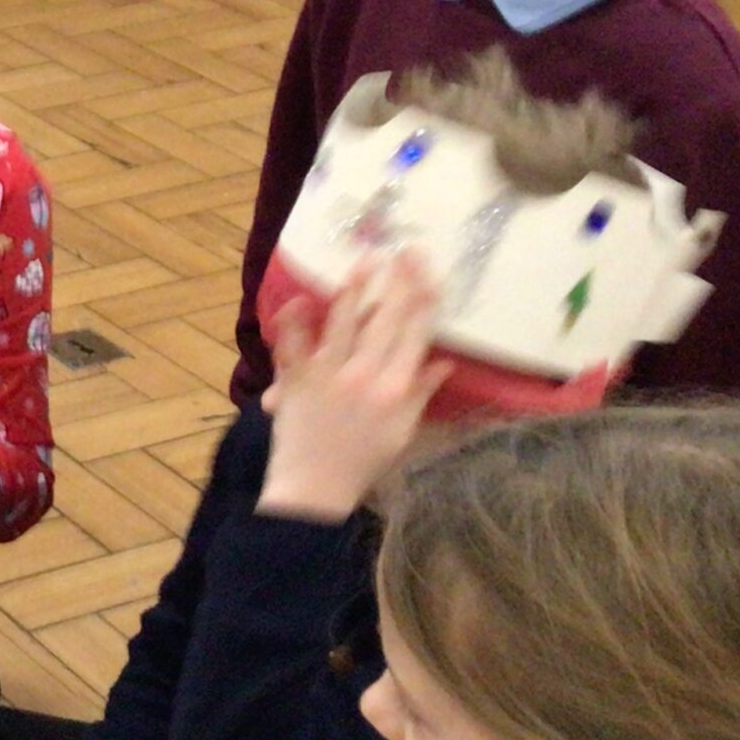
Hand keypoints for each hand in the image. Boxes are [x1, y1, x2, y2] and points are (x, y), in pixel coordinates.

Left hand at [258, 254, 453, 521]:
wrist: (315, 488)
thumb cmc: (362, 462)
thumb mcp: (402, 432)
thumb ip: (421, 393)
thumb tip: (444, 362)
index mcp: (396, 389)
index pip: (415, 335)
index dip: (424, 299)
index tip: (429, 270)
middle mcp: (365, 377)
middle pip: (386, 321)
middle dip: (399, 283)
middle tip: (407, 251)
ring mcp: (329, 376)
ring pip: (344, 323)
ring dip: (356, 289)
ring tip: (365, 260)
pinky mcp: (296, 380)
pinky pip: (294, 344)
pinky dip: (296, 322)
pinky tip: (302, 298)